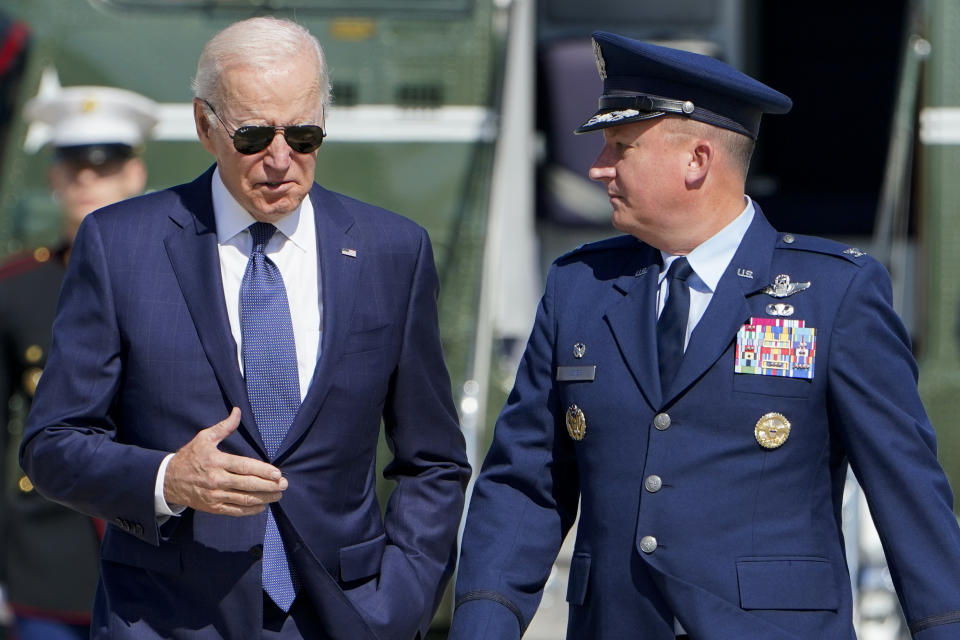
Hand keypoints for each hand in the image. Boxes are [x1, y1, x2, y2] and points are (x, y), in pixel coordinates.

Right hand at [164, 407, 286, 515]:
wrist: (167, 480)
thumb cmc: (189, 456)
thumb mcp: (204, 438)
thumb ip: (224, 427)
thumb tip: (237, 411)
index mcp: (217, 461)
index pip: (244, 467)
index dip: (262, 471)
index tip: (277, 473)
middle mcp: (217, 480)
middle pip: (248, 485)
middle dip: (269, 486)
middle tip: (283, 484)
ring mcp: (215, 496)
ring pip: (244, 499)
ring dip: (264, 498)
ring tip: (278, 495)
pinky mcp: (213, 507)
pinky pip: (235, 511)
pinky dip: (250, 510)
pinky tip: (262, 505)